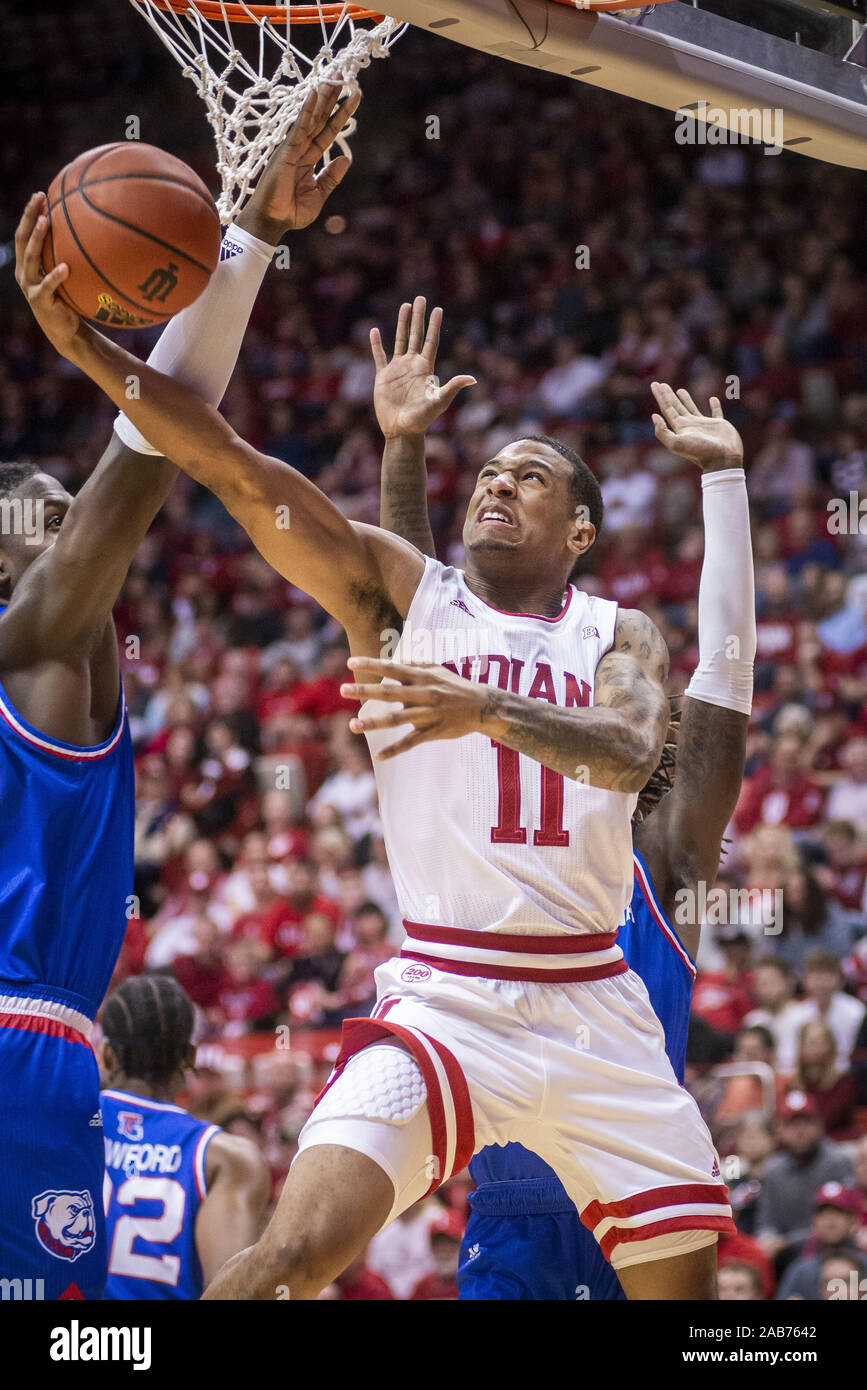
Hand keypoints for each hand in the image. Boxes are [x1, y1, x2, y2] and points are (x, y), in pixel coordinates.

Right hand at [14, 193, 81, 355]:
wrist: (66, 332)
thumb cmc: (69, 300)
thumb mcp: (68, 276)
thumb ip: (71, 257)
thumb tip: (94, 233)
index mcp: (28, 264)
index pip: (25, 233)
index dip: (30, 214)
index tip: (41, 194)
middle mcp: (24, 273)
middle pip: (22, 239)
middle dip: (30, 217)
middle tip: (40, 198)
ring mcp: (30, 287)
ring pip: (30, 258)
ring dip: (38, 238)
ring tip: (47, 221)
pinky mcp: (40, 301)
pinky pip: (47, 286)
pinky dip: (55, 276)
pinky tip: (66, 267)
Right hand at [235, 83, 359, 242]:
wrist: (273, 221)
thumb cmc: (290, 211)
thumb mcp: (318, 194)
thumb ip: (331, 177)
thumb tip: (345, 159)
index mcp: (308, 157)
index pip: (328, 131)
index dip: (341, 114)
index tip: (354, 97)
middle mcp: (301, 148)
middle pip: (320, 117)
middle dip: (333, 96)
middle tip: (345, 74)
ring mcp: (292, 147)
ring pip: (311, 116)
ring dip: (323, 96)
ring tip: (335, 77)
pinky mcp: (286, 151)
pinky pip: (300, 126)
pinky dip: (308, 110)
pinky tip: (316, 94)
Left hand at [341, 656, 485, 757]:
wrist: (481, 707)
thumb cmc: (455, 686)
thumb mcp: (436, 670)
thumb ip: (413, 666)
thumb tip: (391, 662)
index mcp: (421, 677)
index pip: (391, 669)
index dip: (371, 665)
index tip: (350, 663)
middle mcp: (422, 694)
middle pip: (389, 693)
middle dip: (365, 691)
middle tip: (343, 690)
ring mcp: (427, 714)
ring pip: (396, 719)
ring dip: (373, 722)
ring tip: (352, 725)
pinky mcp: (432, 732)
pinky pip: (411, 742)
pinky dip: (395, 750)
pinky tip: (379, 756)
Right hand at [370, 297, 475, 439]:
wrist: (402, 431)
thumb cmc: (422, 419)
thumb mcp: (439, 402)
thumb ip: (452, 388)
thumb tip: (472, 379)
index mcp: (425, 369)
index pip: (431, 341)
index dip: (434, 325)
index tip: (438, 309)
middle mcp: (412, 365)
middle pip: (416, 335)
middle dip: (419, 317)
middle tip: (421, 298)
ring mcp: (397, 369)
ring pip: (400, 340)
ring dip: (402, 323)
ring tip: (405, 306)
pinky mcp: (383, 376)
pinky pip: (379, 356)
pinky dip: (376, 344)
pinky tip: (375, 331)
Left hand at [651, 383, 743, 471]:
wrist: (722, 460)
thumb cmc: (700, 452)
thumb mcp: (676, 444)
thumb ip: (663, 432)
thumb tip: (654, 416)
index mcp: (680, 428)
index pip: (667, 409)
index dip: (660, 396)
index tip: (655, 384)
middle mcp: (690, 425)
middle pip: (675, 407)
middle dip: (668, 395)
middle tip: (661, 384)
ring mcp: (703, 425)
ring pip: (692, 408)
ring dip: (685, 399)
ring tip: (679, 390)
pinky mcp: (718, 425)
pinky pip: (716, 412)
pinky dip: (714, 406)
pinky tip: (712, 399)